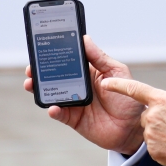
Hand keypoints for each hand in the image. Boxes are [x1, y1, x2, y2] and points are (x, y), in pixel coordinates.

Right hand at [23, 35, 144, 154]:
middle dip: (40, 72)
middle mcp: (78, 86)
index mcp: (88, 72)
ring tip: (32, 85)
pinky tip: (52, 107)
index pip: (67, 61)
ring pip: (52, 94)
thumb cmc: (128, 97)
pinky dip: (54, 110)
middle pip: (54, 77)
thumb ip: (99, 57)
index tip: (42, 49)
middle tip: (31, 69)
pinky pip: (60, 114)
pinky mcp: (74, 119)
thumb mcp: (116, 72)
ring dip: (40, 89)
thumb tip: (84, 38)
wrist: (133, 127)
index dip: (54, 55)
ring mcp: (74, 103)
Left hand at [100, 77, 165, 165]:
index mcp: (162, 100)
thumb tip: (165, 100)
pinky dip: (164, 147)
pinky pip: (155, 146)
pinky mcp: (154, 151)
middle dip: (158, 119)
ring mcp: (152, 134)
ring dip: (162, 133)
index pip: (135, 90)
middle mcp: (153, 116)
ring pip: (151, 131)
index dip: (118, 85)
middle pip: (147, 116)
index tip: (105, 83)